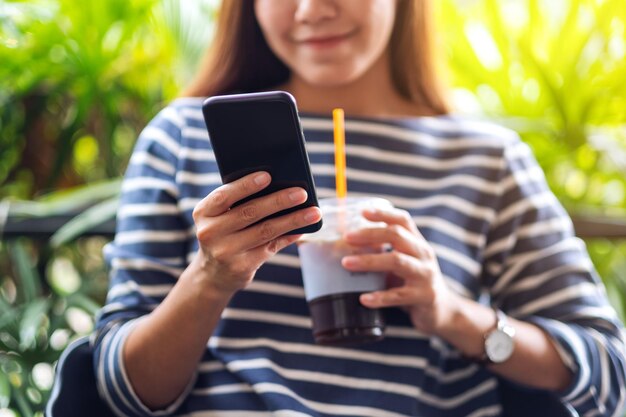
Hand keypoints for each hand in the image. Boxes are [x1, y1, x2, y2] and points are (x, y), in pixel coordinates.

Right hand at [192, 171, 321, 294]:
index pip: (224, 196)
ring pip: (265, 230)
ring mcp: (225, 251)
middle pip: (250, 212)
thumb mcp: (221, 217)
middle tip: (301, 193)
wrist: (213, 273)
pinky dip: (289, 236)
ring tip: (313, 212)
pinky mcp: (241, 266)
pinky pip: (271, 247)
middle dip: (279, 201)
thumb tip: (281, 186)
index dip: (245, 185)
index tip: (268, 175)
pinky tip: (303, 229)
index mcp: (203, 212)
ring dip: (292, 220)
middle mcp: (210, 232)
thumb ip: (240, 202)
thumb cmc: (224, 233)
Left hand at [341, 207, 460, 334]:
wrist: (442, 310)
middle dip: (370, 234)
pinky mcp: (424, 297)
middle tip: (347, 238)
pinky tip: (363, 298)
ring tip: (346, 263)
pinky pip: (398, 296)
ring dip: (369, 261)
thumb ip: (383, 253)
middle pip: (397, 235)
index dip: (384, 214)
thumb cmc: (414, 283)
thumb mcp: (402, 263)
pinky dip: (379, 297)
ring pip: (397, 261)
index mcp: (417, 243)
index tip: (363, 212)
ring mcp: (425, 275)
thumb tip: (347, 246)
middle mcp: (423, 254)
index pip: (403, 220)